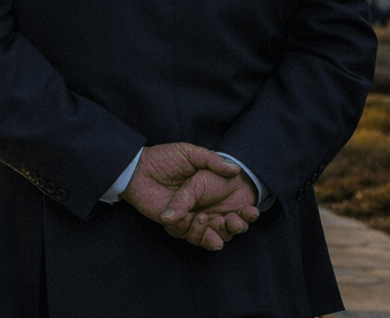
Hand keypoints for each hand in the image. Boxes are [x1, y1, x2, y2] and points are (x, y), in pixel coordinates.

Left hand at [120, 143, 257, 250]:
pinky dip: (197, 234)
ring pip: (210, 236)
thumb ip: (212, 161)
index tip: (252, 210)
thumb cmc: (164, 158)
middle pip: (226, 228)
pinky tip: (199, 221)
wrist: (137, 167)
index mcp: (210, 194)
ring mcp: (189, 218)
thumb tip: (235, 169)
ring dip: (217, 233)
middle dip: (235, 227)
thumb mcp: (191, 154)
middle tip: (237, 221)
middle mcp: (202, 209)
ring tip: (217, 221)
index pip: (234, 210)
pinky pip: (189, 236)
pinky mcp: (174, 225)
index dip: (246, 213)